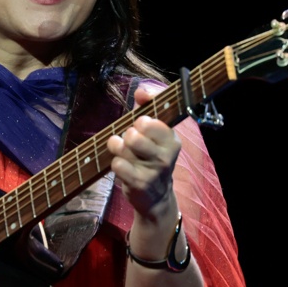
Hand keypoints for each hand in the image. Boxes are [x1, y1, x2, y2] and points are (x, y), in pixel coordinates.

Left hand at [104, 84, 181, 220]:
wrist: (155, 196)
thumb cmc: (150, 156)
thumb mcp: (153, 132)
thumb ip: (147, 106)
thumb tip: (142, 90)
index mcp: (172, 138)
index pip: (151, 119)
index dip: (140, 121)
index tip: (141, 127)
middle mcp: (167, 154)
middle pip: (134, 133)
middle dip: (127, 135)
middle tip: (131, 142)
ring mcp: (154, 171)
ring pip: (124, 147)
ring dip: (118, 148)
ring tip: (125, 153)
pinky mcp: (141, 184)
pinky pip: (117, 164)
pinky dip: (115, 164)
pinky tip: (124, 168)